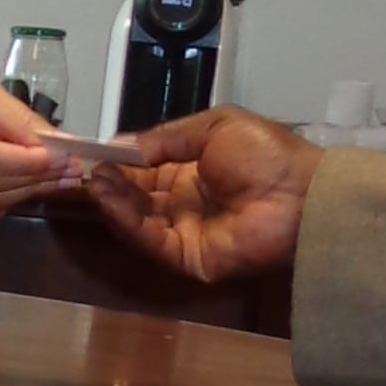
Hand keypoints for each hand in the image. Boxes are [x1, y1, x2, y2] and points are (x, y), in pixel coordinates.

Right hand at [80, 107, 313, 282]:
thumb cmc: (266, 154)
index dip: (119, 162)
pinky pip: (150, 241)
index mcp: (193, 171)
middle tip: (84, 168)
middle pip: (136, 196)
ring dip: (113, 201)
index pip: (145, 170)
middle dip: (109, 182)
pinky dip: (127, 222)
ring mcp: (185, 232)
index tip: (91, 153)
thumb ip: (165, 138)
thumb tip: (120, 145)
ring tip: (93, 181)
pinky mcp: (187, 258)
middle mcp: (185, 202)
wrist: (302, 193)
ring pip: (138, 219)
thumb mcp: (213, 127)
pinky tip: (110, 200)